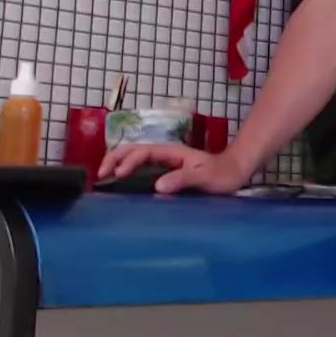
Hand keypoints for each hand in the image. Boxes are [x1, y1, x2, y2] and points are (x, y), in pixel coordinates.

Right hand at [97, 142, 251, 195]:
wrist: (235, 173)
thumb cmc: (222, 175)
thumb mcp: (205, 178)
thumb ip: (184, 179)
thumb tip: (158, 186)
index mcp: (172, 153)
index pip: (144, 151)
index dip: (129, 160)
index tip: (118, 174)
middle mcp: (165, 156)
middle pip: (134, 150)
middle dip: (115, 158)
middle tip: (100, 175)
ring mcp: (165, 164)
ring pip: (135, 159)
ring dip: (118, 164)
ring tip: (103, 179)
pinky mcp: (166, 174)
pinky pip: (141, 170)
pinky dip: (127, 173)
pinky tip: (120, 186)